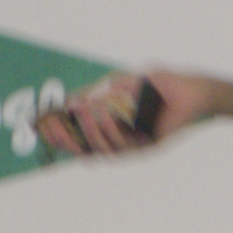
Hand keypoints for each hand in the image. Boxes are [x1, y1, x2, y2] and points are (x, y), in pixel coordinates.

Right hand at [37, 68, 189, 158]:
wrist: (193, 90)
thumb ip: (101, 92)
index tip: (40, 128)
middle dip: (66, 140)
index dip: (57, 136)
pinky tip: (106, 115)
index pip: (78, 137)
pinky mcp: (147, 145)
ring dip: (91, 130)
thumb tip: (74, 102)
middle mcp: (118, 136)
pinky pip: (123, 145)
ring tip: (87, 110)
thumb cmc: (160, 83)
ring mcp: (131, 142)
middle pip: (84, 149)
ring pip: (101, 149)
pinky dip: (111, 130)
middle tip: (55, 127)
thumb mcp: (125, 82)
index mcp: (110, 123)